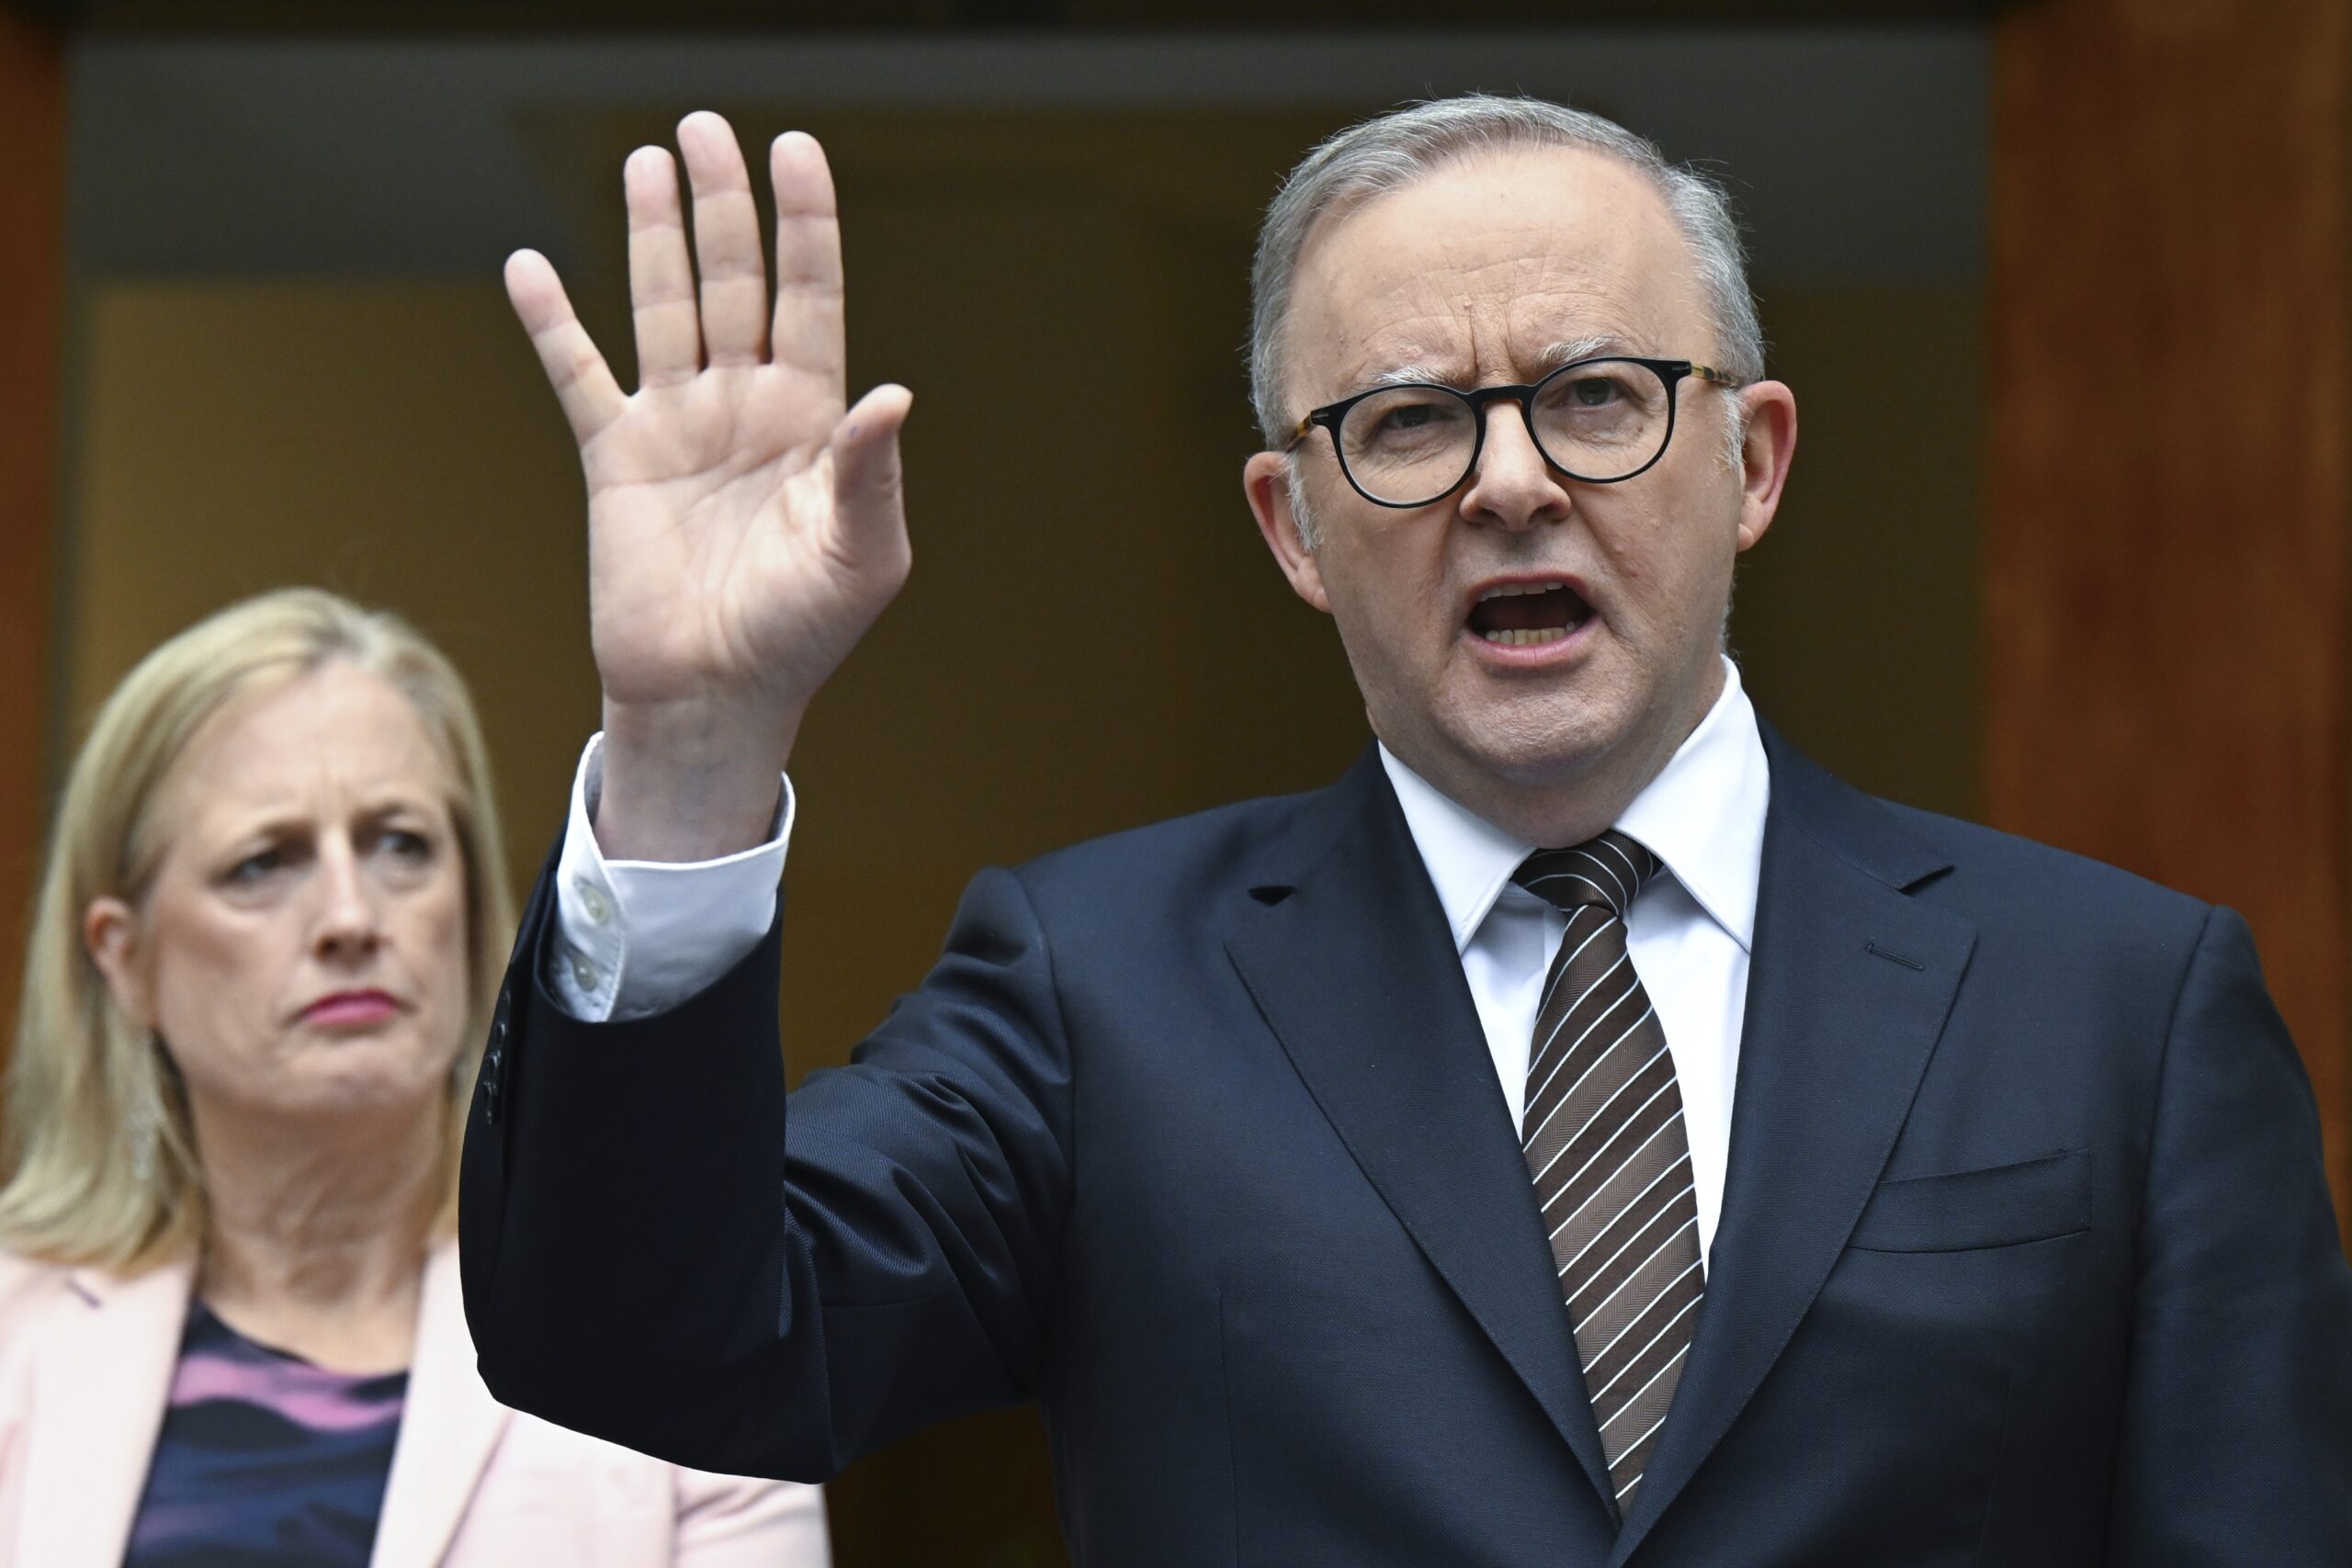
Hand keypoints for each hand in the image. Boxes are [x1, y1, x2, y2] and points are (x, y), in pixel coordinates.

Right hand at [505, 113, 909, 857]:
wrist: (714, 699)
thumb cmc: (802, 637)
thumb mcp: (862, 559)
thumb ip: (872, 474)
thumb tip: (892, 394)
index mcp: (812, 421)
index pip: (811, 299)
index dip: (805, 225)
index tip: (796, 152)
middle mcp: (745, 408)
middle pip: (734, 282)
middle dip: (723, 207)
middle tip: (708, 129)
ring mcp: (678, 427)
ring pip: (663, 307)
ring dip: (653, 236)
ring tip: (649, 159)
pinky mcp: (615, 461)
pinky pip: (578, 377)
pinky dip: (553, 324)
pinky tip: (529, 267)